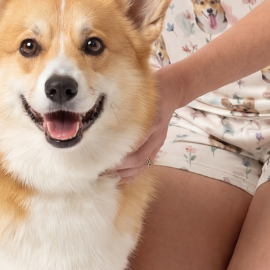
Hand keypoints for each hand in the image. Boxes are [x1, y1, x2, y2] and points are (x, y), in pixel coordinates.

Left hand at [110, 67, 185, 182]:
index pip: (134, 145)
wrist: (171, 92)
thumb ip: (123, 110)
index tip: (100, 158)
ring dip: (124, 174)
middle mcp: (156, 134)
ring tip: (106, 176)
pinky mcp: (158, 146)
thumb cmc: (150, 93)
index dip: (118, 156)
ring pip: (142, 165)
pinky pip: (146, 164)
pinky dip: (133, 174)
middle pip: (138, 159)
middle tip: (99, 169)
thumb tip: (98, 122)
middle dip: (118, 168)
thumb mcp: (136, 97)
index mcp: (152, 121)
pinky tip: (120, 177)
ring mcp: (159, 142)